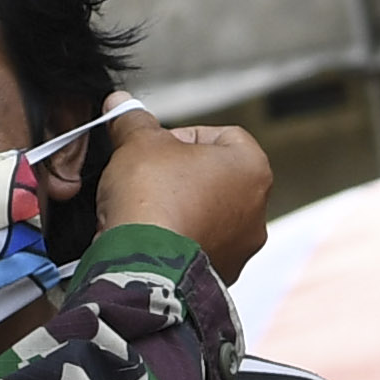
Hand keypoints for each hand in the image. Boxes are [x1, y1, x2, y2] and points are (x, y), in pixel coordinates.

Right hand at [94, 115, 274, 279]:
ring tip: (146, 207)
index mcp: (252, 168)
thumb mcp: (137, 142)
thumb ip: (133, 120)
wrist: (145, 263)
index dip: (182, 135)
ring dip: (179, 206)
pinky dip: (177, 238)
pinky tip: (151, 235)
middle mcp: (257, 210)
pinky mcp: (222, 273)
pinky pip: (198, 245)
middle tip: (148, 175)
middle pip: (215, 176)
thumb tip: (121, 105)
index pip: (221, 135)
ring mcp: (241, 246)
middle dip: (180, 173)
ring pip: (207, 213)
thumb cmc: (153, 200)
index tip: (157, 145)